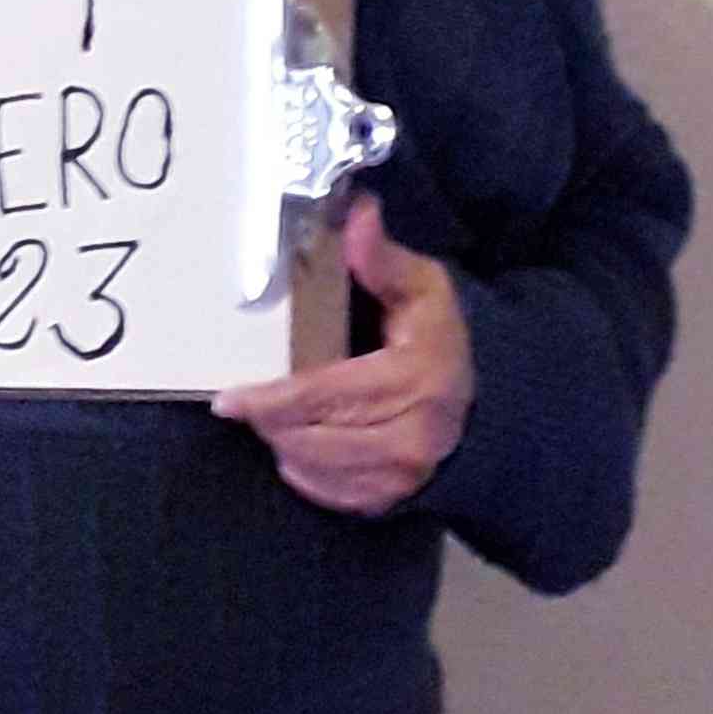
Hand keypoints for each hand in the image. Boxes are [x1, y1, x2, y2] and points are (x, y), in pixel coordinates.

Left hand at [211, 194, 472, 513]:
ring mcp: (404, 476)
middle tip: (243, 404)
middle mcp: (411, 436)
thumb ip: (383, 258)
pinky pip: (333, 494)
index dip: (271, 400)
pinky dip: (306, 473)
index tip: (227, 400)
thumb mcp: (422, 288)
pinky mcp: (395, 499)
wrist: (484, 403)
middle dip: (269, 421)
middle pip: (314, 437)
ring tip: (272, 419)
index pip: (326, 395)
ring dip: (284, 445)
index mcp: (414, 379)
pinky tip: (298, 445)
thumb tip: (356, 214)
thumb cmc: (441, 338)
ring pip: (318, 470)